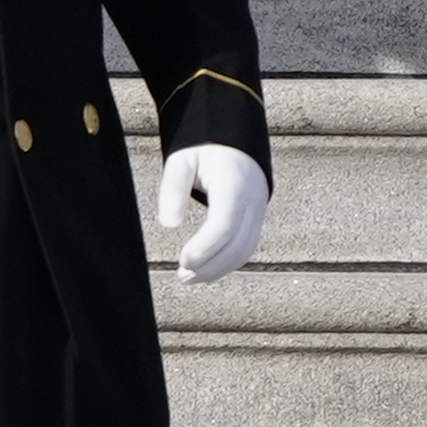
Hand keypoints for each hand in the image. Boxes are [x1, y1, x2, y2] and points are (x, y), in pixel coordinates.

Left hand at [158, 143, 269, 283]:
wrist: (236, 148)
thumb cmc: (207, 153)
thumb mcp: (182, 160)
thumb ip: (172, 188)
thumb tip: (168, 223)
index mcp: (234, 183)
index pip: (224, 224)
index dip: (205, 247)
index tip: (184, 260)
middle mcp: (252, 202)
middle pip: (237, 245)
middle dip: (210, 266)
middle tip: (182, 276)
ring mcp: (258, 214)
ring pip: (243, 252)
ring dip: (217, 270)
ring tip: (189, 278)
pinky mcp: (255, 224)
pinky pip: (244, 250)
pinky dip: (225, 265)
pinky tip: (205, 271)